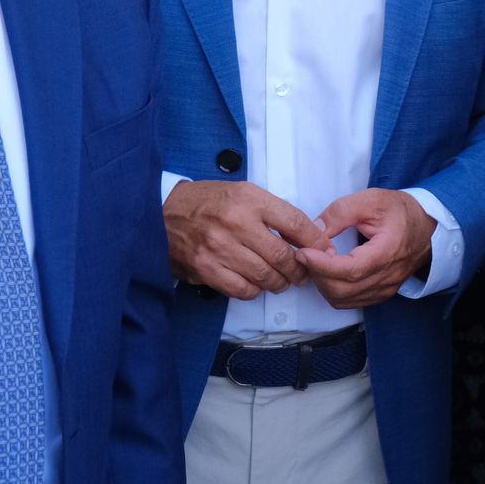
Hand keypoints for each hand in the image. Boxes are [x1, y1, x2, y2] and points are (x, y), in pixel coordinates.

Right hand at [163, 180, 325, 298]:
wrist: (160, 211)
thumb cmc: (207, 202)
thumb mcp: (243, 193)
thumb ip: (274, 212)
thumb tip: (308, 235)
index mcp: (249, 199)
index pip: (296, 223)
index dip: (316, 241)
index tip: (324, 250)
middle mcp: (235, 222)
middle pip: (283, 255)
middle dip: (300, 269)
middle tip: (303, 273)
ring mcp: (219, 247)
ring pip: (265, 276)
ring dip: (279, 282)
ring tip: (282, 280)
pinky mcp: (205, 268)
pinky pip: (242, 289)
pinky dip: (255, 290)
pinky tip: (256, 284)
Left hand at [299, 188, 436, 307]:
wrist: (428, 226)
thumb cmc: (401, 212)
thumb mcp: (371, 200)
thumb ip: (341, 212)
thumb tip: (315, 229)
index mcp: (388, 251)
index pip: (351, 270)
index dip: (322, 265)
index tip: (304, 252)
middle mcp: (388, 276)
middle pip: (342, 290)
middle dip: (317, 274)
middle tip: (307, 253)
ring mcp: (386, 288)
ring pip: (342, 300)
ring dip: (323, 284)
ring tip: (318, 262)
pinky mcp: (381, 293)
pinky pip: (349, 302)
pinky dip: (333, 291)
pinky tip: (330, 272)